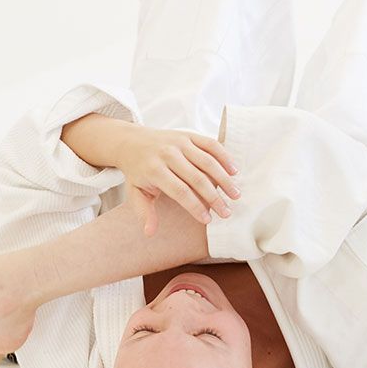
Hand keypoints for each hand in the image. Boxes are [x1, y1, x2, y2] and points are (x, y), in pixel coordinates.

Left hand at [108, 123, 240, 233]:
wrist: (131, 141)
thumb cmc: (137, 171)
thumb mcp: (135, 192)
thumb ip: (144, 212)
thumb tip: (149, 232)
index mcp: (154, 170)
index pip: (180, 191)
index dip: (195, 207)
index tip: (207, 220)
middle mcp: (168, 155)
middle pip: (197, 178)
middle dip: (214, 198)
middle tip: (226, 212)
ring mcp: (180, 143)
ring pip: (208, 162)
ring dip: (224, 180)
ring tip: (235, 195)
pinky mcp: (189, 135)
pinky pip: (211, 145)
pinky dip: (224, 157)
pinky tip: (234, 171)